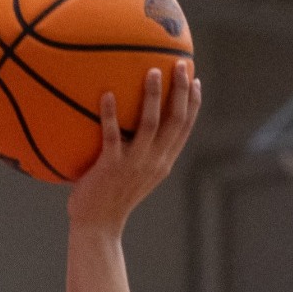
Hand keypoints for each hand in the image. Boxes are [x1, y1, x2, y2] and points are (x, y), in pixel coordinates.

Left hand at [66, 61, 201, 232]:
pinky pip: (112, 135)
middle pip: (176, 121)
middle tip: (180, 64)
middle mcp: (155, 162)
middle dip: (181, 91)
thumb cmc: (110, 198)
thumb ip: (138, 151)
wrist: (97, 226)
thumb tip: (129, 123)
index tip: (196, 80)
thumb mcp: (133, 174)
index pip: (185, 128)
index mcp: (163, 162)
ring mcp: (134, 164)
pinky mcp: (111, 167)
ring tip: (151, 71)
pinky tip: (106, 93)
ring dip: (153, 96)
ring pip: (151, 124)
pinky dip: (110, 114)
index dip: (193, 103)